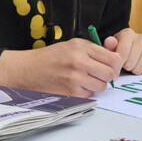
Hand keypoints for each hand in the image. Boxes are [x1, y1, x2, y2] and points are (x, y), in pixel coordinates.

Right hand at [0, 38, 121, 97]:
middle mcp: (79, 61)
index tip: (112, 67)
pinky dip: (86, 92)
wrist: (26, 70)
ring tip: (86, 80)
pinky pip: (89, 95)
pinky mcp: (70, 92)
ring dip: (97, 85)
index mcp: (81, 47)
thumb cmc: (50, 57)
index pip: (113, 58)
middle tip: (100, 76)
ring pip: (101, 86)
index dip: (115, 64)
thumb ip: (93, 51)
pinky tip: (76, 86)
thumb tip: (115, 60)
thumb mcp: (72, 45)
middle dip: (108, 76)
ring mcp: (74, 77)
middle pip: (110, 73)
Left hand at [104, 27, 141, 74]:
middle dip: (126, 67)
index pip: (122, 54)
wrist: (133, 51)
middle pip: (131, 62)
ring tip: (133, 64)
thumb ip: (109, 46)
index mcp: (128, 33)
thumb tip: (110, 42)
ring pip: (140, 68)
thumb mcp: (111, 49)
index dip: (117, 67)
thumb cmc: (119, 51)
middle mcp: (141, 37)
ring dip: (135, 70)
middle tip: (125, 64)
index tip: (114, 74)